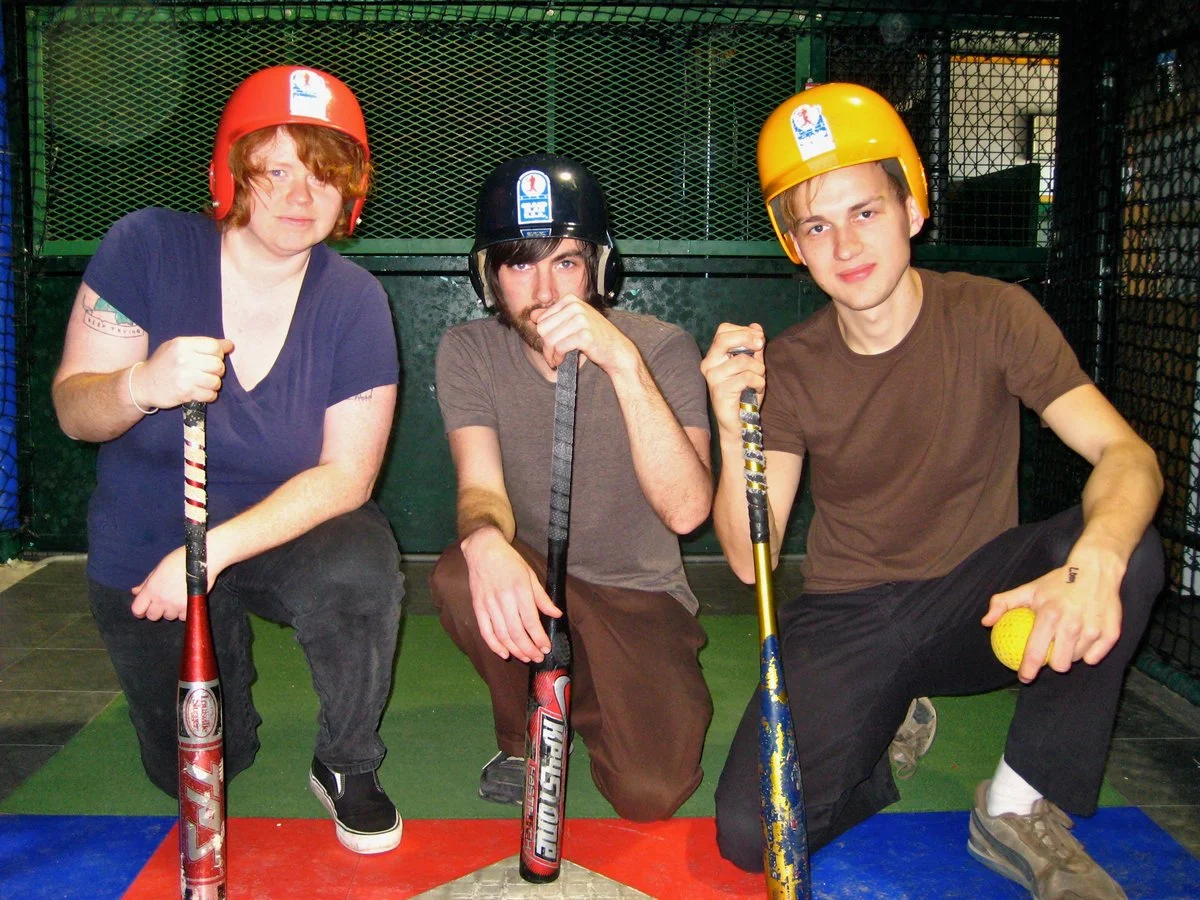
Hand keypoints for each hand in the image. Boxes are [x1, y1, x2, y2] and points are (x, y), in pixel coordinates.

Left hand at [130, 545, 189, 620]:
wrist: (201, 560)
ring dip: (172, 611)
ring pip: (169, 617)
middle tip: (164, 602)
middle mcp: (161, 599)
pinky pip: (183, 617)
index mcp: (151, 589)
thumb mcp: (158, 569)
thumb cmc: (179, 560)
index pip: (137, 610)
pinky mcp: (189, 607)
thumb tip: (135, 592)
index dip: (140, 610)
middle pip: (152, 616)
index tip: (145, 608)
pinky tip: (186, 601)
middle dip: (157, 611)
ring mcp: (175, 604)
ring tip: (178, 599)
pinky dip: (184, 612)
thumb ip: (146, 583)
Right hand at [135, 336, 235, 409]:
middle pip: (218, 365)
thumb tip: (230, 345)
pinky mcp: (185, 392)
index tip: (212, 358)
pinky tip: (201, 392)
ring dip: (213, 384)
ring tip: (204, 383)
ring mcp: (184, 377)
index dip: (218, 353)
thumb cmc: (164, 363)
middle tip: (209, 372)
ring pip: (216, 381)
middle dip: (217, 370)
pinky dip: (209, 395)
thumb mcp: (179, 348)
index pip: (214, 346)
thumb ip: (204, 345)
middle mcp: (184, 359)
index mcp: (182, 344)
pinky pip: (210, 395)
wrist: (143, 384)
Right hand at [461, 527, 562, 662]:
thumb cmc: (510, 561)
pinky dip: (494, 645)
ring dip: (515, 650)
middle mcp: (504, 598)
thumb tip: (556, 614)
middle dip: (529, 649)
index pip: (531, 621)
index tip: (547, 647)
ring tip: (525, 657)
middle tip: (538, 657)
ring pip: (502, 634)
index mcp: (520, 589)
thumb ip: (542, 597)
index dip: (539, 638)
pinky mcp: (478, 607)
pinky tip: (504, 653)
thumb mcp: (531, 575)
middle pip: (517, 632)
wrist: (483, 549)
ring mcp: (489, 603)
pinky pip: (485, 630)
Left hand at [530, 296, 635, 373]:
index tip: (551, 345)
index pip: (541, 319)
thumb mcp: (573, 322)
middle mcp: (575, 307)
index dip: (543, 335)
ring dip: (550, 354)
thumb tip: (533, 315)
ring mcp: (581, 320)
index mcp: (570, 300)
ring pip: (549, 340)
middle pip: (542, 329)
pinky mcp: (584, 335)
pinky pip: (559, 348)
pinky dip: (557, 358)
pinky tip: (562, 361)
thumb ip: (553, 317)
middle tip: (553, 355)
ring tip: (556, 360)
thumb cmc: (595, 337)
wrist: (617, 350)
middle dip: (545, 346)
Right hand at [700, 323, 765, 436]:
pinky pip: (746, 378)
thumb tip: (756, 327)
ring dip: (759, 369)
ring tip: (760, 379)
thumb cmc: (744, 393)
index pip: (723, 330)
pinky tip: (757, 389)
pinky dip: (758, 382)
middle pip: (724, 338)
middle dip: (747, 338)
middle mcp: (709, 364)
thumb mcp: (752, 366)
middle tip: (760, 346)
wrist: (739, 422)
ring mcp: (712, 378)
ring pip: (741, 360)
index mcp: (714, 356)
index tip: (758, 339)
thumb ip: (753, 348)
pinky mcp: (720, 392)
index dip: (743, 330)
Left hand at [982, 548, 1124, 681]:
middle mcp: (1071, 624)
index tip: (1024, 678)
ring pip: (1077, 660)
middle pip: (1060, 664)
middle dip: (1053, 664)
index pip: (1035, 652)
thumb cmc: (1057, 582)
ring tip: (1068, 638)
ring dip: (1071, 655)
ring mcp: (1093, 630)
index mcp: (1049, 615)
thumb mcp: (1028, 589)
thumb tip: (985, 622)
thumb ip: (1003, 604)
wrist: (1096, 570)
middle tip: (1051, 654)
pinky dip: (1088, 652)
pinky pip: (1095, 657)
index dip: (1028, 670)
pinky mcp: (1111, 634)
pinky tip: (1084, 639)